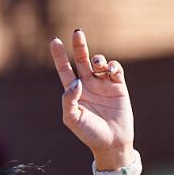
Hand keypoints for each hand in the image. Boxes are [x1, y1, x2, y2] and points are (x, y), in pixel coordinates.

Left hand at [50, 29, 134, 169]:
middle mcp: (87, 85)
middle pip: (81, 60)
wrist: (112, 142)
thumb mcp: (72, 118)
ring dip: (97, 59)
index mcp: (73, 92)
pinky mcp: (119, 87)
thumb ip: (68, 100)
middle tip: (77, 32)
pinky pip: (116, 70)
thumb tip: (75, 83)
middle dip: (79, 46)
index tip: (54, 41)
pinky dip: (113, 66)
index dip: (59, 56)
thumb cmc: (88, 133)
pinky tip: (110, 70)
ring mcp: (103, 85)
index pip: (64, 69)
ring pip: (99, 63)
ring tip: (97, 64)